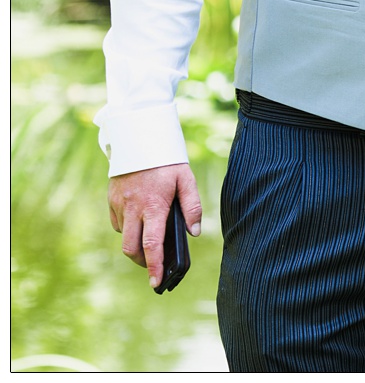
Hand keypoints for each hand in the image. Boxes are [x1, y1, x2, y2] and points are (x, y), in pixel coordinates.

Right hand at [108, 163, 201, 289]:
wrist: (140, 140)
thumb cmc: (168, 162)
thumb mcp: (186, 180)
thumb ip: (192, 207)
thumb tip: (195, 233)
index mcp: (154, 206)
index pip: (152, 245)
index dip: (155, 266)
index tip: (156, 283)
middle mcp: (133, 208)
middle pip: (132, 249)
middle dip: (142, 262)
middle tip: (154, 266)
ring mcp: (119, 205)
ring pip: (124, 236)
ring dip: (136, 243)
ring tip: (152, 239)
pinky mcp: (111, 200)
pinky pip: (118, 224)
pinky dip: (128, 229)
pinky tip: (141, 221)